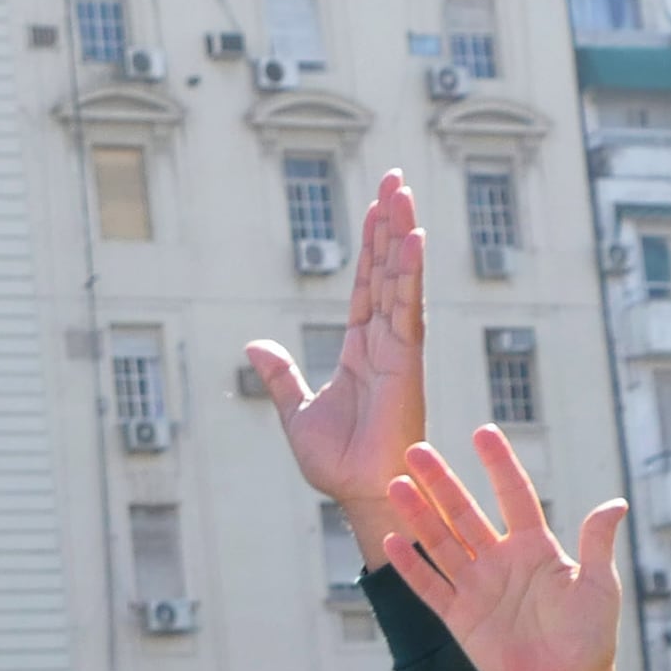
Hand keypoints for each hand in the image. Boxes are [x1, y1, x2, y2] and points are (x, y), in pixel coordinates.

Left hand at [247, 171, 430, 548]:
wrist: (357, 492)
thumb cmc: (337, 462)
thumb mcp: (296, 411)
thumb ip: (281, 376)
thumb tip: (255, 346)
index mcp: (360, 348)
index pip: (366, 283)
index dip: (370, 244)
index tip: (377, 205)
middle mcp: (383, 341)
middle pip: (386, 269)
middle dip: (390, 224)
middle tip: (394, 178)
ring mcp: (398, 348)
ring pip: (399, 279)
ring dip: (401, 234)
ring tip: (402, 191)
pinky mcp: (406, 362)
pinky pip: (408, 308)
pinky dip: (410, 274)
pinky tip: (414, 239)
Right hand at [380, 422, 630, 670]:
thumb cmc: (589, 640)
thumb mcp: (598, 586)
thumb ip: (596, 544)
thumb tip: (615, 503)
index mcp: (536, 549)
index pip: (513, 496)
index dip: (498, 465)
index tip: (482, 433)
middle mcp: (502, 562)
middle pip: (464, 513)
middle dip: (441, 481)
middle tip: (416, 449)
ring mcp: (478, 588)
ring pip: (441, 543)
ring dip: (418, 514)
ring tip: (396, 484)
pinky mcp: (460, 618)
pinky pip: (430, 587)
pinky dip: (411, 566)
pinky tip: (392, 540)